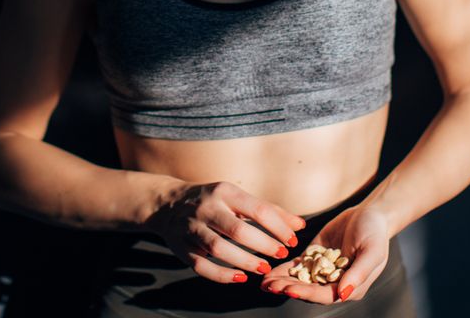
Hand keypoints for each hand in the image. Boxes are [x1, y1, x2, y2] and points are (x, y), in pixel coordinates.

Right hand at [145, 181, 306, 284]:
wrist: (169, 204)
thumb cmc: (214, 201)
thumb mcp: (238, 198)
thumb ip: (269, 211)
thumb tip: (300, 226)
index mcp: (224, 192)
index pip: (257, 209)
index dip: (278, 227)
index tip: (292, 241)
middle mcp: (206, 208)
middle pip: (238, 230)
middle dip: (264, 245)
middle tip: (280, 255)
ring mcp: (191, 228)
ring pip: (219, 249)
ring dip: (245, 261)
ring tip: (263, 268)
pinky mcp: (180, 247)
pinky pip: (201, 266)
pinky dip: (222, 275)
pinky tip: (240, 277)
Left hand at [260, 203, 391, 302]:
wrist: (370, 214)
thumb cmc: (375, 234)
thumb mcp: (372, 252)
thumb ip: (358, 274)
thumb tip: (344, 294)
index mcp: (350, 287)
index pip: (325, 295)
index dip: (307, 293)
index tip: (289, 289)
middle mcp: (334, 282)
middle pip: (308, 290)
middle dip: (289, 288)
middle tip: (270, 286)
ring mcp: (322, 270)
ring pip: (300, 280)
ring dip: (283, 282)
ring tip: (264, 282)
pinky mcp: (314, 257)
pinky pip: (297, 266)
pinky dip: (284, 270)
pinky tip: (269, 272)